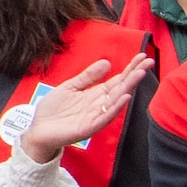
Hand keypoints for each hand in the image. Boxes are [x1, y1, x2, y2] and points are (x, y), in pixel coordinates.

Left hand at [12, 55, 147, 167]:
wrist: (38, 130)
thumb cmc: (53, 110)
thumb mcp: (70, 87)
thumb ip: (88, 76)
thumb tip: (107, 62)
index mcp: (95, 95)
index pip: (117, 80)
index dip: (130, 69)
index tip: (143, 56)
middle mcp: (99, 105)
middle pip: (121, 88)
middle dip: (134, 75)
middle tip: (148, 61)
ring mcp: (96, 116)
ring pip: (116, 101)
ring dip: (129, 87)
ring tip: (140, 74)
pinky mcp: (89, 127)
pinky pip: (105, 117)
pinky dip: (116, 107)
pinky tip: (126, 97)